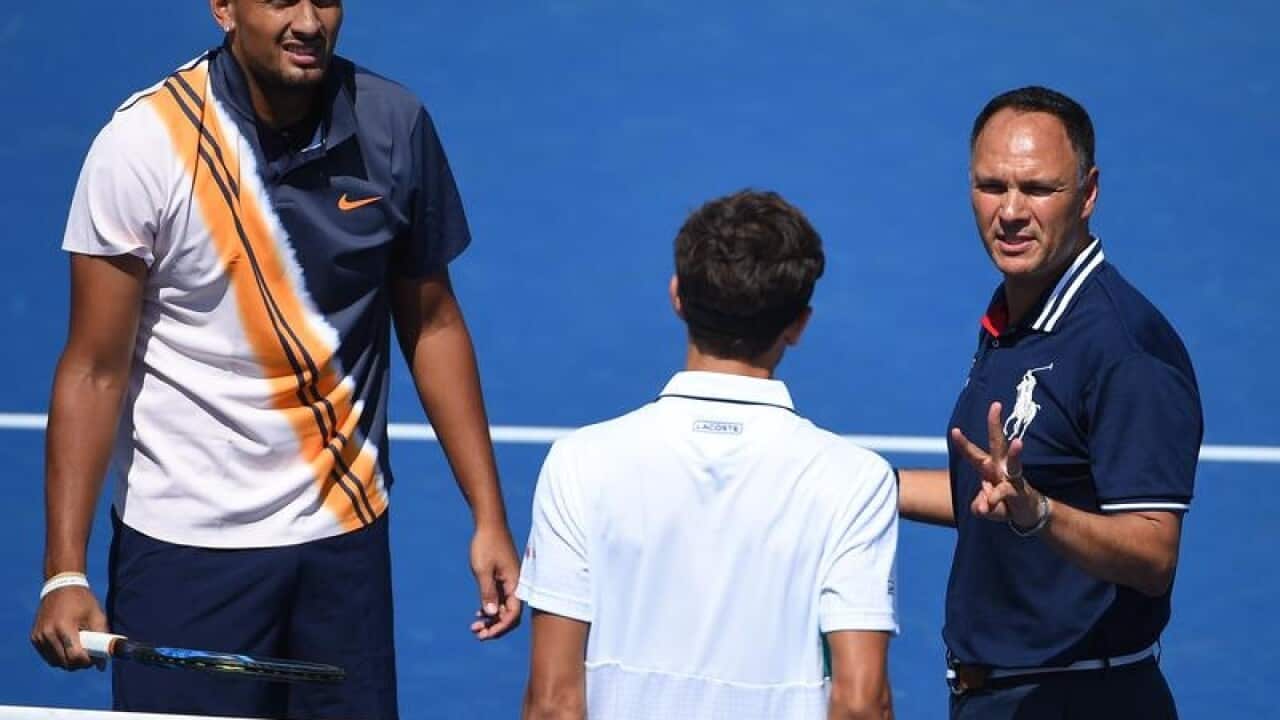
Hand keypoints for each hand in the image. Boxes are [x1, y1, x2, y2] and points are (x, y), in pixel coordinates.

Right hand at [31, 586, 107, 670]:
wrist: (61, 586)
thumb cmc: (83, 601)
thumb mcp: (97, 615)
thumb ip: (102, 638)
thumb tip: (102, 665)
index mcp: (64, 626)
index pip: (74, 656)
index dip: (87, 662)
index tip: (94, 658)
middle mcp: (48, 633)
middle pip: (65, 663)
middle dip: (79, 664)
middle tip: (89, 656)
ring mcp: (39, 636)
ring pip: (55, 663)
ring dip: (68, 662)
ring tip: (78, 650)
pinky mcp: (34, 638)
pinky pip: (48, 656)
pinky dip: (58, 656)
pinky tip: (67, 646)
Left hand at [468, 523, 522, 639]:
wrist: (489, 523)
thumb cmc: (486, 544)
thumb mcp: (482, 570)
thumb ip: (487, 592)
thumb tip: (492, 613)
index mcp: (514, 583)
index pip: (512, 614)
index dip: (500, 627)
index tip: (484, 634)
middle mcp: (515, 584)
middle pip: (509, 615)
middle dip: (495, 627)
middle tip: (477, 633)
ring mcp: (509, 581)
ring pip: (504, 607)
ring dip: (491, 619)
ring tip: (474, 626)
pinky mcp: (503, 577)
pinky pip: (500, 598)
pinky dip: (490, 608)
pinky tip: (479, 614)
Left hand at [950, 402, 1042, 527]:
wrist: (1025, 515)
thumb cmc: (1002, 504)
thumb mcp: (984, 508)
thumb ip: (980, 506)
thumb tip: (984, 507)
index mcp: (987, 468)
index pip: (972, 453)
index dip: (963, 443)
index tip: (955, 430)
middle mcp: (1000, 467)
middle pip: (997, 442)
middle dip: (995, 424)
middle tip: (995, 405)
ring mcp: (1013, 477)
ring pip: (1014, 461)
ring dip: (1016, 452)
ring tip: (1019, 442)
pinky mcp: (1021, 489)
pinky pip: (1007, 492)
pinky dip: (995, 500)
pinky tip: (989, 507)